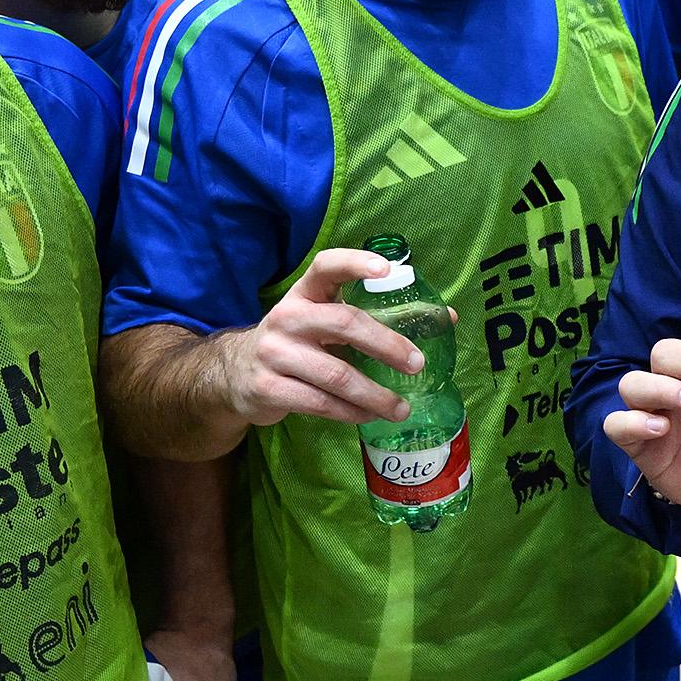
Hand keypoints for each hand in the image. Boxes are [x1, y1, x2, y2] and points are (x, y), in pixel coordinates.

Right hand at [212, 247, 425, 428]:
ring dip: (375, 394)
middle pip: (344, 323)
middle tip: (417, 364)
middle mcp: (287, 317)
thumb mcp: (325, 321)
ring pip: (336, 374)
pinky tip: (368, 416)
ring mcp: (274, 353)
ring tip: (401, 408)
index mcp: (304, 293)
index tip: (388, 271)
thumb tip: (446, 318)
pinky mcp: (268, 388)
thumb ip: (374, 316)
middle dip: (386, 344)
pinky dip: (350, 412)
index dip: (356, 264)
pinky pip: (319, 404)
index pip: (327, 267)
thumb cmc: (298, 343)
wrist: (234, 374)